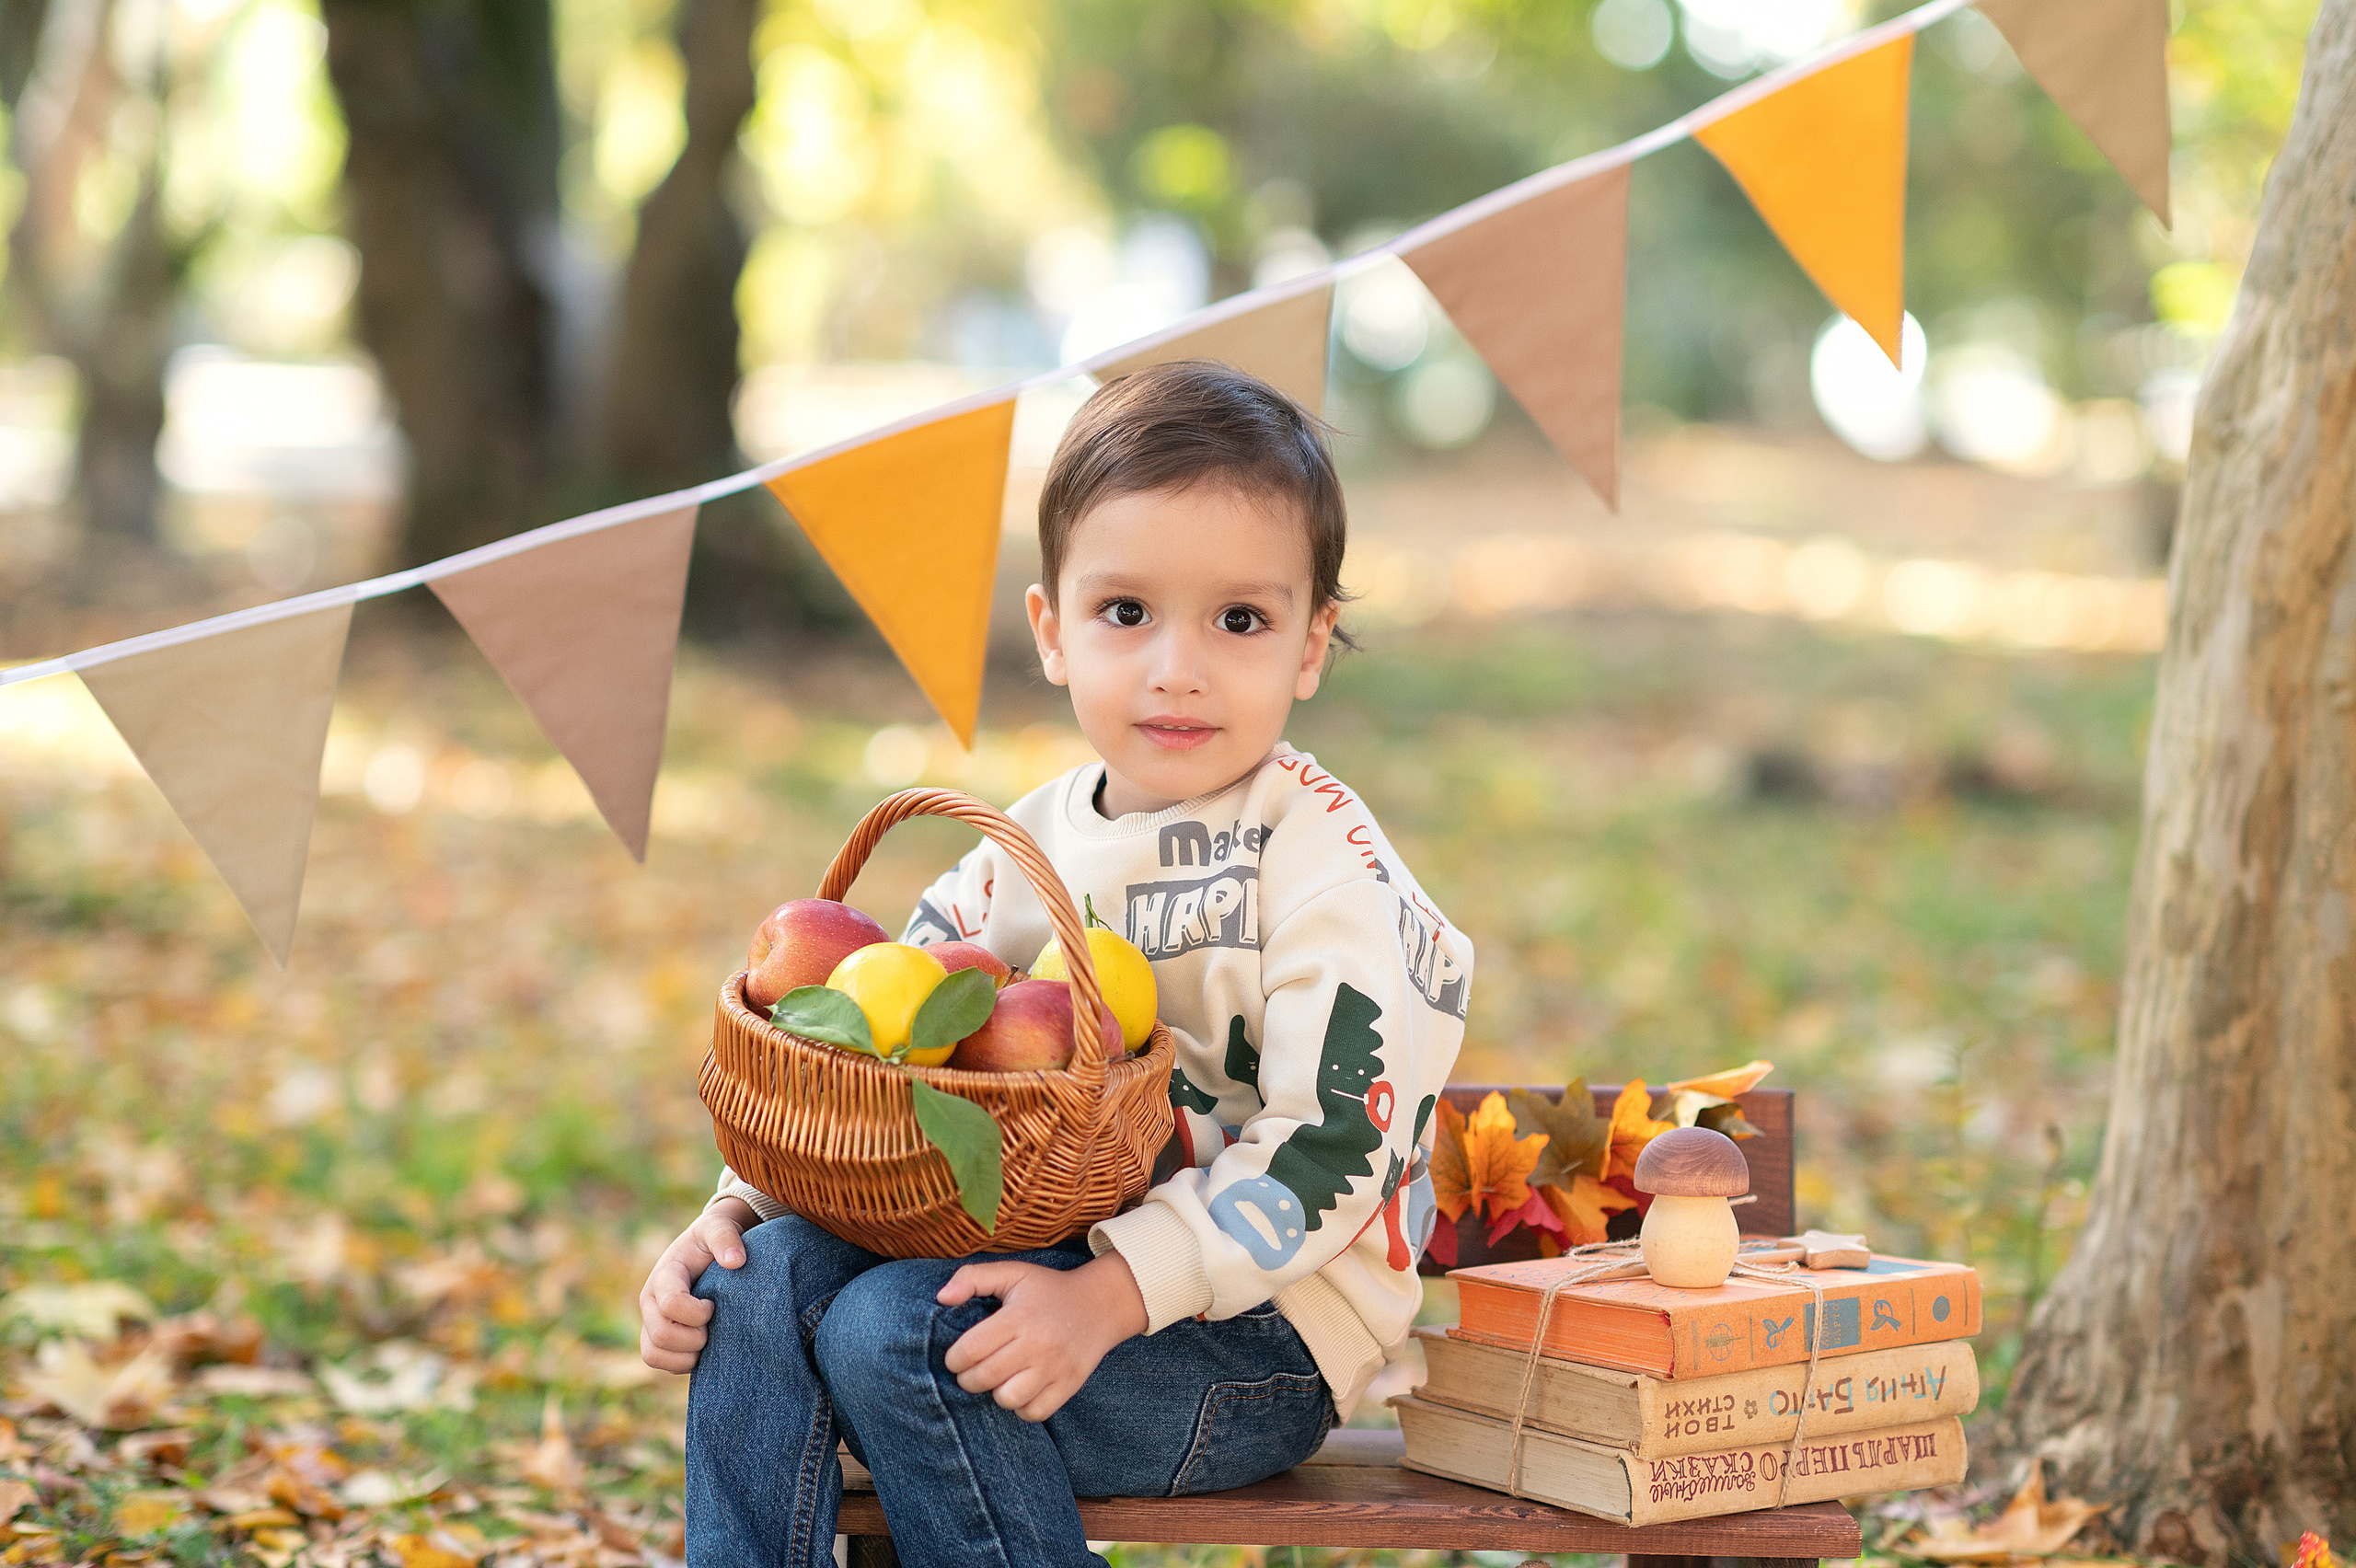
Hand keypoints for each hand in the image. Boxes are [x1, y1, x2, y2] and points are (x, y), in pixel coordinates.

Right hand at [639, 1197, 757, 1373]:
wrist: (706, 1251)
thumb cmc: (713, 1241)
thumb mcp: (720, 1227)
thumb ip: (725, 1237)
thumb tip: (736, 1261)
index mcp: (664, 1275)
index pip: (671, 1304)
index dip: (698, 1312)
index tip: (715, 1304)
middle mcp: (651, 1301)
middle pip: (661, 1336)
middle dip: (695, 1337)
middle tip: (714, 1325)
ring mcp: (651, 1321)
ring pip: (654, 1355)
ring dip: (687, 1355)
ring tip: (709, 1338)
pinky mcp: (657, 1339)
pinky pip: (660, 1364)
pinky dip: (683, 1363)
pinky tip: (703, 1348)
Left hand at [937, 1252, 1147, 1422]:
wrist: (1101, 1305)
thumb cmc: (1048, 1290)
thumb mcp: (1013, 1272)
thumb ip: (972, 1278)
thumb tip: (941, 1298)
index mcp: (1019, 1316)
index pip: (970, 1350)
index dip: (954, 1358)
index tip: (958, 1355)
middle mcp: (1038, 1344)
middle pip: (984, 1378)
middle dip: (968, 1378)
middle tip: (972, 1369)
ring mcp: (1055, 1368)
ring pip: (1007, 1399)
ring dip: (995, 1392)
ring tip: (999, 1378)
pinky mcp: (1069, 1385)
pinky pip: (1034, 1412)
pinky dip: (1021, 1407)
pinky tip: (1020, 1388)